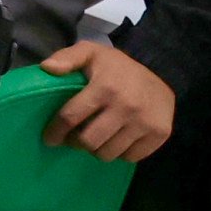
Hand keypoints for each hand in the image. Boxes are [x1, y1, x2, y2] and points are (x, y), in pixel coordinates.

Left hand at [38, 40, 174, 161]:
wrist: (163, 73)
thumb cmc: (118, 67)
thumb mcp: (92, 53)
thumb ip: (67, 57)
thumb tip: (47, 68)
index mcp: (105, 87)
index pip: (71, 117)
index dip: (55, 131)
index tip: (50, 138)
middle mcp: (126, 106)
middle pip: (88, 141)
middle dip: (76, 142)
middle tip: (76, 137)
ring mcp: (145, 122)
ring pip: (108, 153)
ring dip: (97, 149)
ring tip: (97, 137)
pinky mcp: (159, 134)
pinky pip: (129, 157)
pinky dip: (120, 152)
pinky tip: (117, 139)